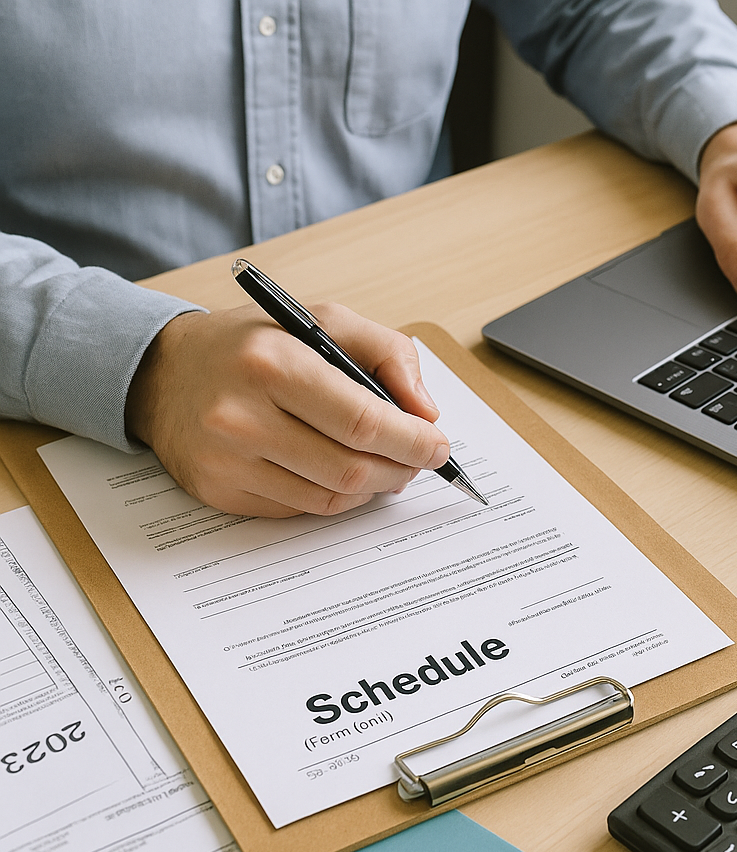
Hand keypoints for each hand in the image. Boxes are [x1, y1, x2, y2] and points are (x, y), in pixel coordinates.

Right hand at [125, 303, 449, 516]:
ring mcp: (227, 461)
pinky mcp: (219, 492)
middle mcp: (242, 416)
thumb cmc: (252, 346)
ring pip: (330, 499)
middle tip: (416, 461)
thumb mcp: (320, 320)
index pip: (363, 421)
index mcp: (272, 363)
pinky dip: (334, 498)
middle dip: (400, 470)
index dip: (413, 442)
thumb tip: (425, 412)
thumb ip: (386, 353)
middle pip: (351, 469)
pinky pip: (299, 510)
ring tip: (384, 466)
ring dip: (371, 488)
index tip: (438, 447)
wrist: (164, 373)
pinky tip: (339, 475)